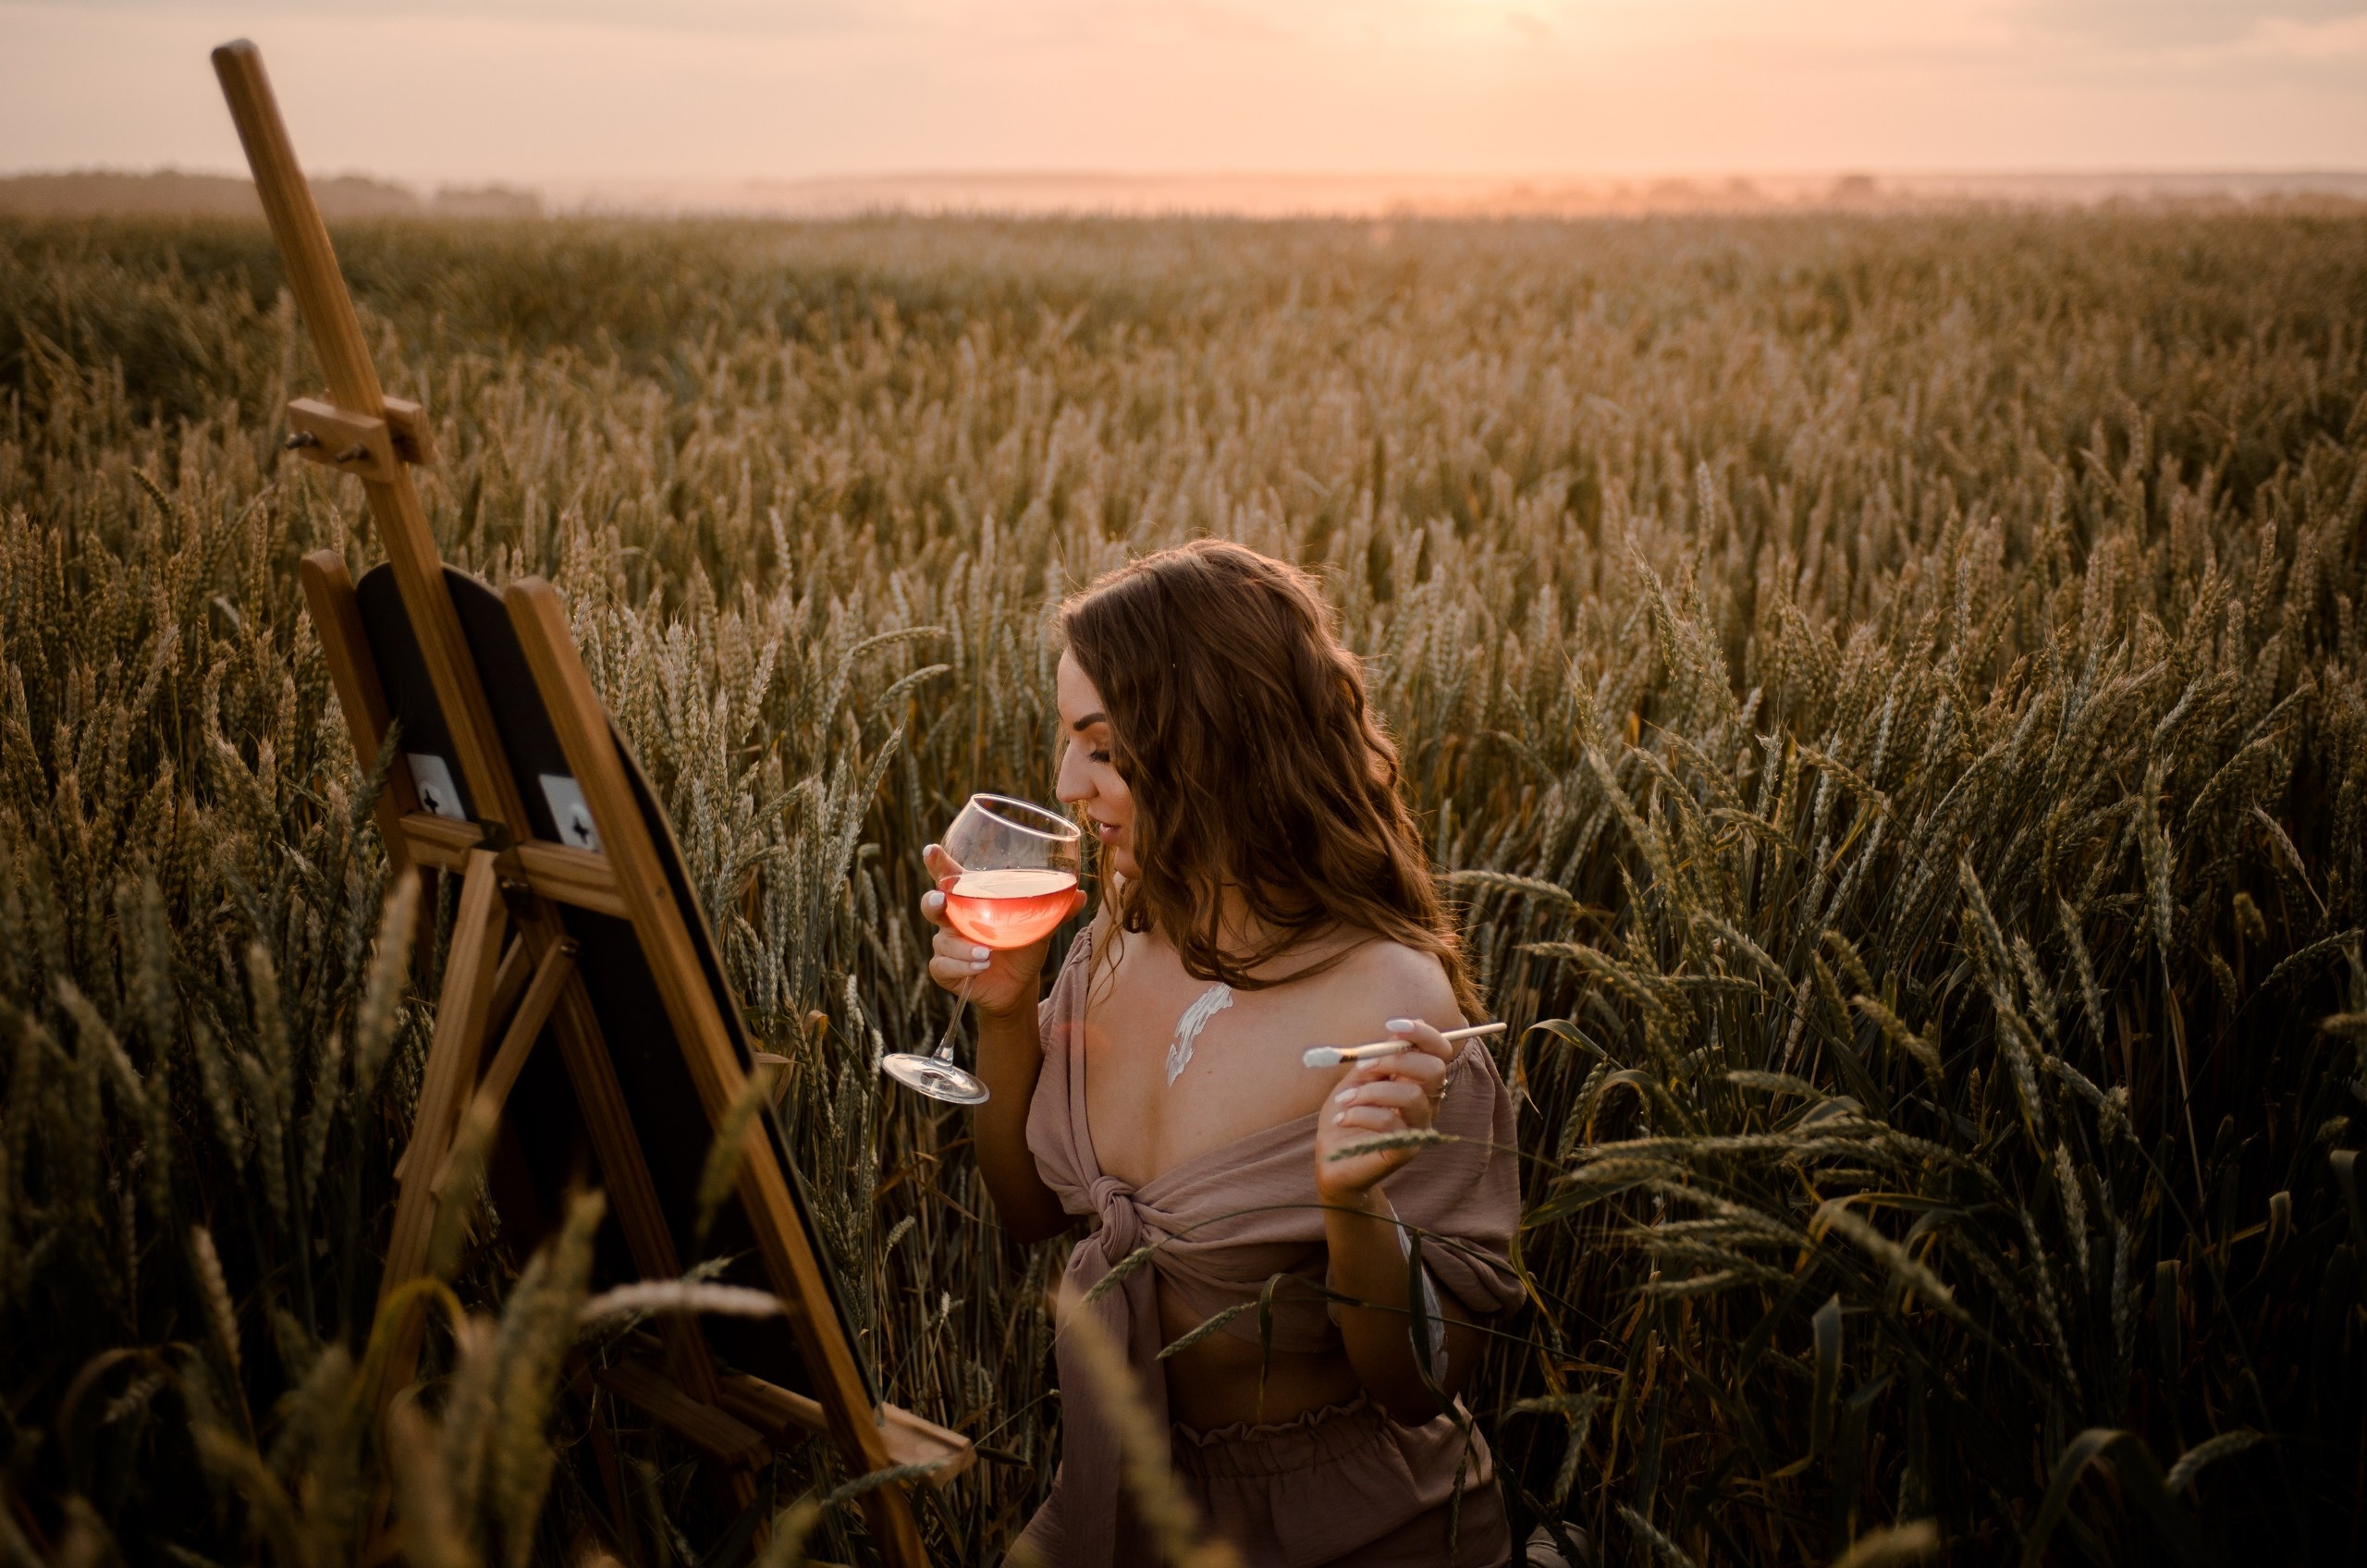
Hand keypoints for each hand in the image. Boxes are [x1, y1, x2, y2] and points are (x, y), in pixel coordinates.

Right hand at [920, 843, 1085, 1021]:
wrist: (1018, 985)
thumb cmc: (1024, 946)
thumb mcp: (1040, 927)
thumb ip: (1055, 911)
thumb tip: (1080, 895)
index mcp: (971, 900)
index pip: (949, 877)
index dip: (937, 863)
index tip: (932, 851)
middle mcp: (954, 919)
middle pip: (933, 905)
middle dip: (933, 901)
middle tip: (941, 901)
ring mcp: (947, 945)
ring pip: (943, 941)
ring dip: (962, 947)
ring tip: (987, 952)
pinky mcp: (945, 970)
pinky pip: (943, 966)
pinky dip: (962, 966)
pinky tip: (980, 965)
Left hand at [1314, 1016, 1456, 1203]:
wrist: (1333, 1157)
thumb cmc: (1347, 1114)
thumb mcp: (1356, 1079)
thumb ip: (1375, 1058)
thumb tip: (1395, 1034)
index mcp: (1416, 1080)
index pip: (1439, 1051)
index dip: (1423, 1034)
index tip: (1393, 1025)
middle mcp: (1426, 1102)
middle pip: (1435, 1069)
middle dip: (1396, 1060)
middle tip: (1363, 1066)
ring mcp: (1419, 1127)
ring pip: (1411, 1096)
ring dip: (1370, 1092)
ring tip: (1345, 1100)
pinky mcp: (1406, 1150)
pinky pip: (1389, 1123)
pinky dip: (1360, 1114)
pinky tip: (1342, 1118)